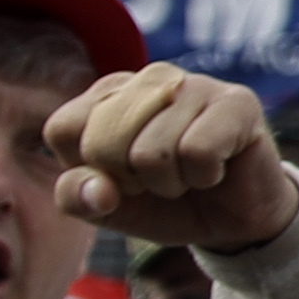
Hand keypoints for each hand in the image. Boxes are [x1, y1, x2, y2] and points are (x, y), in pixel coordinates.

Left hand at [48, 67, 298, 252]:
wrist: (234, 220)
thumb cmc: (164, 203)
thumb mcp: (106, 206)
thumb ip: (75, 195)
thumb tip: (100, 189)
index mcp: (108, 93)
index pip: (62, 129)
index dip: (89, 171)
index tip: (120, 178)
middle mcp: (149, 78)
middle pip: (104, 142)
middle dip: (131, 181)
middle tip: (161, 178)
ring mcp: (194, 84)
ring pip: (151, 153)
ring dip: (170, 184)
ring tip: (190, 174)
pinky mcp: (236, 102)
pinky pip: (196, 153)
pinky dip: (203, 177)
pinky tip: (217, 169)